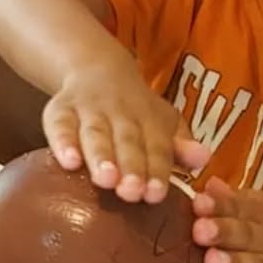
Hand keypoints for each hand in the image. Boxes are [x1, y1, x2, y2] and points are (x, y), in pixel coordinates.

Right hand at [44, 62, 206, 202]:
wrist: (95, 68)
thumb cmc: (135, 112)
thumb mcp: (163, 123)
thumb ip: (180, 146)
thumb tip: (203, 159)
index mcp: (149, 120)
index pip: (157, 147)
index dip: (156, 170)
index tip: (155, 194)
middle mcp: (120, 113)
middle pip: (126, 141)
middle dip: (130, 166)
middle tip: (131, 191)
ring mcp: (89, 110)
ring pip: (95, 133)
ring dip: (100, 155)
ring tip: (104, 179)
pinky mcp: (59, 109)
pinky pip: (59, 125)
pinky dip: (62, 143)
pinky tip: (68, 163)